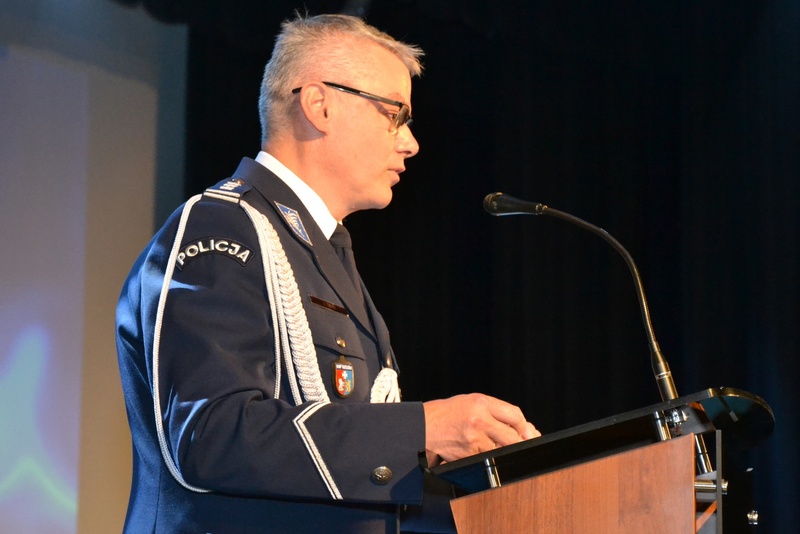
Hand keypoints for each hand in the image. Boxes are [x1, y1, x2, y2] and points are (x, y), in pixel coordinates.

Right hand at [422, 393, 539, 464]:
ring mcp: (474, 439)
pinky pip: (487, 458)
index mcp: (481, 403)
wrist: (422, 427)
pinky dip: (486, 455)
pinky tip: (475, 447)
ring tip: (486, 441)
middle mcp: (479, 420)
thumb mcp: (472, 402)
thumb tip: (526, 428)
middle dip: (518, 442)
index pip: (515, 415)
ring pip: (501, 450)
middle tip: (516, 442)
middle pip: (513, 437)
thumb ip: (497, 412)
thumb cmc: (448, 413)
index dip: (524, 426)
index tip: (525, 431)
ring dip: (500, 449)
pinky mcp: (469, 454)